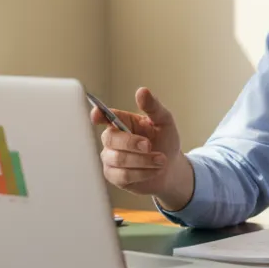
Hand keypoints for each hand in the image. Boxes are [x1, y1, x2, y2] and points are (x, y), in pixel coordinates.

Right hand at [94, 87, 193, 209]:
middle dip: (132, 143)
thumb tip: (141, 91)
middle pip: (111, 138)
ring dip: (143, 160)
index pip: (104, 116)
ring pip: (118, 159)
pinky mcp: (114, 176)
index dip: (98, 115)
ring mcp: (111, 158)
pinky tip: (154, 170)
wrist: (171, 168)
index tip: (96, 115)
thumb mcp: (164, 121)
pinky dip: (142, 173)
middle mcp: (113, 139)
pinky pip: (122, 176)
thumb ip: (153, 107)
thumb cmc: (165, 141)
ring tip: (161, 160)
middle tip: (150, 145)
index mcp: (123, 121)